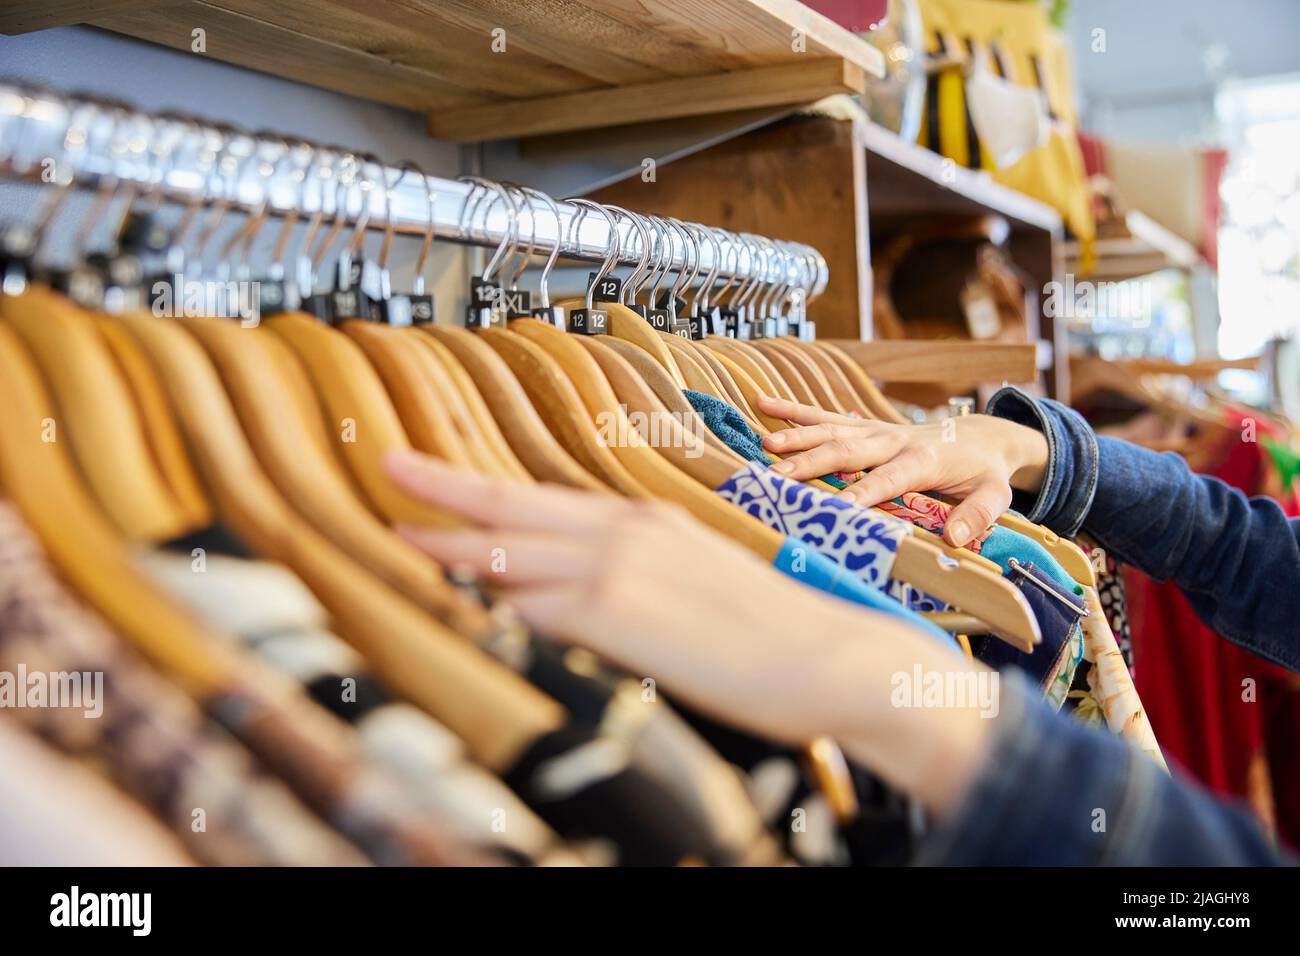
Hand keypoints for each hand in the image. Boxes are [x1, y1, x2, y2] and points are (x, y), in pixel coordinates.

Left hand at [384, 448, 849, 744]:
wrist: (826, 656)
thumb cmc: (768, 629)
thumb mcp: (695, 581)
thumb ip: (635, 577)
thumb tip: (580, 592)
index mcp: (646, 521)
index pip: (547, 500)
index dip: (489, 490)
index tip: (447, 480)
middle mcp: (626, 531)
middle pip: (514, 502)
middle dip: (445, 485)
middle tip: (389, 465)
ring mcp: (617, 567)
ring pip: (510, 548)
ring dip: (451, 544)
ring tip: (401, 535)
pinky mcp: (615, 613)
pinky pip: (533, 604)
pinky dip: (493, 598)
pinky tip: (458, 594)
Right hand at [757, 396, 1047, 547]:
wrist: (982, 436)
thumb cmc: (984, 472)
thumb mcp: (995, 495)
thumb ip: (977, 514)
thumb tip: (954, 538)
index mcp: (923, 460)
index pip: (889, 478)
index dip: (864, 492)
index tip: (837, 507)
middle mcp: (894, 439)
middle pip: (848, 450)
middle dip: (812, 464)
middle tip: (780, 479)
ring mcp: (876, 429)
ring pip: (832, 429)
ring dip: (798, 436)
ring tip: (766, 446)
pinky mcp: (864, 425)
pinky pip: (826, 416)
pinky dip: (794, 410)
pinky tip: (763, 403)